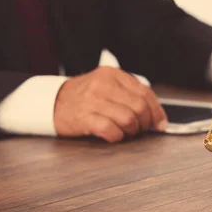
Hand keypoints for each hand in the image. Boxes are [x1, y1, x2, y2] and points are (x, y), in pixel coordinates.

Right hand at [53, 67, 167, 142]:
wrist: (51, 102)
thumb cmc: (84, 96)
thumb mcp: (106, 85)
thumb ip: (128, 94)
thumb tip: (155, 115)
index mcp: (113, 74)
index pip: (145, 92)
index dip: (156, 110)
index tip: (160, 123)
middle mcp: (103, 85)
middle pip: (138, 106)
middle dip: (144, 122)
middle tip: (141, 129)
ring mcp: (92, 100)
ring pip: (127, 119)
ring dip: (131, 131)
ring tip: (126, 132)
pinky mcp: (83, 117)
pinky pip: (110, 130)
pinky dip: (117, 137)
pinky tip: (114, 136)